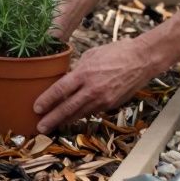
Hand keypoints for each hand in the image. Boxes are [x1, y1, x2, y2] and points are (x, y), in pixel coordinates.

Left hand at [32, 36, 163, 134]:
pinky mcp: (111, 105)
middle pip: (68, 108)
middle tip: (40, 127)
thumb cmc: (116, 52)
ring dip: (66, 120)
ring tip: (53, 126)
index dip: (47, 100)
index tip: (36, 108)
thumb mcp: (91, 55)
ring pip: (80, 114)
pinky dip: (81, 114)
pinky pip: (92, 111)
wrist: (142, 60)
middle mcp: (93, 90)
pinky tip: (73, 118)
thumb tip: (66, 80)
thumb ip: (77, 70)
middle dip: (52, 119)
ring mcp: (103, 100)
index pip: (60, 90)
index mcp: (85, 73)